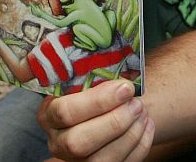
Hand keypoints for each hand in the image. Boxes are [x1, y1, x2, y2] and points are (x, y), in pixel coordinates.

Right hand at [36, 80, 153, 160]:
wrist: (96, 109)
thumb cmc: (89, 90)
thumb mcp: (79, 79)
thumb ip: (86, 70)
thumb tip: (103, 46)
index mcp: (49, 115)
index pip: (66, 112)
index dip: (98, 101)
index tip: (125, 87)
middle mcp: (58, 142)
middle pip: (80, 142)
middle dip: (114, 122)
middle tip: (136, 103)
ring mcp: (76, 161)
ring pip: (101, 160)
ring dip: (129, 135)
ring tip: (142, 111)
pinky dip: (140, 146)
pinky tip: (147, 125)